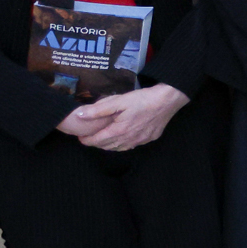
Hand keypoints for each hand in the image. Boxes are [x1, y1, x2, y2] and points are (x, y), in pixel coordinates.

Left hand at [55, 81, 188, 151]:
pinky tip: (122, 138)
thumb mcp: (118, 101)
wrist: (167, 100)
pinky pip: (131, 145)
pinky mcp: (149, 138)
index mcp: (119, 131)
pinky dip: (122, 144)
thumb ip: (98, 110)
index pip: (97, 140)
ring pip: (119, 148)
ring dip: (108, 145)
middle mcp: (129, 139)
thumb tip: (79, 115)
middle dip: (96, 143)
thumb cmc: (142, 99)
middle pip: (107, 146)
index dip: (87, 140)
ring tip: (103, 138)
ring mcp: (140, 140)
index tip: (80, 137)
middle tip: (89, 137)